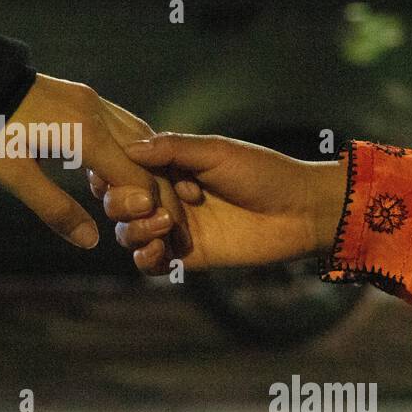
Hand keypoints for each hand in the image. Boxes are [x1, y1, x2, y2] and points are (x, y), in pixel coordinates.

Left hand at [0, 74, 184, 248]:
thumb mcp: (15, 176)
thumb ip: (55, 209)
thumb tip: (91, 241)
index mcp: (84, 134)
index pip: (138, 178)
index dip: (153, 208)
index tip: (160, 233)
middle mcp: (96, 112)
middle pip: (147, 156)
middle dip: (159, 189)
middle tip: (165, 221)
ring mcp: (91, 100)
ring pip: (139, 136)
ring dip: (148, 167)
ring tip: (149, 200)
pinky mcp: (82, 96)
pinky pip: (121, 124)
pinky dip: (132, 150)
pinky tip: (125, 169)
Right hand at [93, 132, 346, 273]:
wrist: (301, 211)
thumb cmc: (264, 172)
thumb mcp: (216, 152)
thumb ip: (172, 149)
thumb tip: (128, 147)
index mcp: (169, 166)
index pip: (123, 169)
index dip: (111, 172)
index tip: (111, 174)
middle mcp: (166, 196)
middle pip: (119, 203)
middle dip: (122, 203)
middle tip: (146, 203)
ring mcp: (175, 227)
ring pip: (130, 233)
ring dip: (135, 230)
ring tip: (164, 225)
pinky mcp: (188, 256)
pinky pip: (151, 263)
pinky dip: (145, 258)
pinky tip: (157, 251)